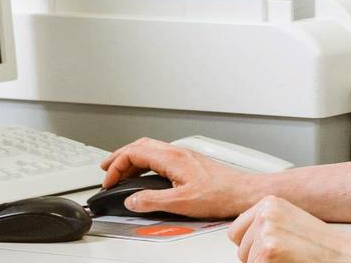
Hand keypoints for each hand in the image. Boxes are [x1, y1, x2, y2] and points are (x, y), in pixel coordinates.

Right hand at [99, 137, 259, 218]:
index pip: (134, 152)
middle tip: (106, 170)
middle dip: (120, 157)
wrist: (244, 192)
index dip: (116, 165)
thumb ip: (152, 201)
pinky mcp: (189, 162)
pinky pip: (160, 156)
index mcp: (171, 157)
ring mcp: (184, 156)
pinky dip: (145, 162)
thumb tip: (132, 200)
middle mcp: (177, 152)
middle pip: (140, 146)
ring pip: (150, 150)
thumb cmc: (220, 194)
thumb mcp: (181, 202)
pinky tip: (145, 175)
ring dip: (132, 159)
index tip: (108, 180)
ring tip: (121, 172)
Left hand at [228, 195, 350, 262]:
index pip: (237, 230)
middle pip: (240, 248)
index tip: (263, 249)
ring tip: (288, 259)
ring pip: (247, 261)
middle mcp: (265, 214)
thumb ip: (267, 225)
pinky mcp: (267, 251)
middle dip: (256, 258)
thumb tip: (245, 238)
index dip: (249, 245)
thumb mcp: (290, 222)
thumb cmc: (322, 245)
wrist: (344, 255)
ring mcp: (266, 232)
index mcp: (269, 203)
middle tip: (284, 257)